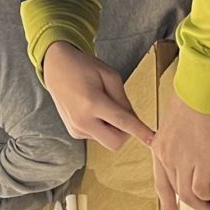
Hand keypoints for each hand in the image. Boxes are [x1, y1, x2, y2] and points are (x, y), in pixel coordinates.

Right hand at [42, 42, 156, 151]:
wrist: (56, 68)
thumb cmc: (85, 68)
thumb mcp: (110, 76)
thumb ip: (124, 100)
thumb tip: (134, 121)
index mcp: (93, 103)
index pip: (122, 122)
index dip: (140, 131)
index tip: (153, 141)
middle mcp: (82, 120)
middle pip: (116, 142)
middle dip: (126, 133)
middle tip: (122, 113)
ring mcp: (76, 129)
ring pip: (107, 140)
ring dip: (113, 128)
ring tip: (102, 106)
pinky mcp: (74, 132)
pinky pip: (97, 136)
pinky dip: (102, 127)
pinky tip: (92, 110)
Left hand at [149, 92, 209, 209]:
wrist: (201, 90)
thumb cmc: (193, 97)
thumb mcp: (176, 122)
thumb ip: (179, 140)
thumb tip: (191, 149)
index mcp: (159, 146)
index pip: (160, 181)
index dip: (165, 200)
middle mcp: (166, 156)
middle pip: (174, 190)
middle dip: (184, 206)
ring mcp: (182, 160)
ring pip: (187, 194)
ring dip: (199, 205)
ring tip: (209, 208)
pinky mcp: (200, 161)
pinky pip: (201, 189)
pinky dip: (207, 195)